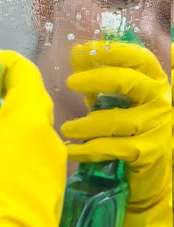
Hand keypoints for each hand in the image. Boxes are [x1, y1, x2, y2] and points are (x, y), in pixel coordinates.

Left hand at [61, 41, 170, 212]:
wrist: (147, 177)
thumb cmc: (127, 132)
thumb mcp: (112, 100)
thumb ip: (97, 78)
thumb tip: (77, 52)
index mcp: (154, 82)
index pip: (139, 58)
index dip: (115, 51)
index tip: (87, 49)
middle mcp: (161, 101)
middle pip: (129, 81)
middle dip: (97, 78)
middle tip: (70, 82)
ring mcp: (158, 126)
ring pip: (117, 120)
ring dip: (87, 124)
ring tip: (66, 129)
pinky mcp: (150, 152)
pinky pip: (114, 147)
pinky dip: (90, 149)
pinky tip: (72, 151)